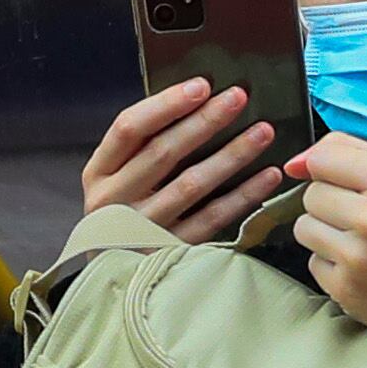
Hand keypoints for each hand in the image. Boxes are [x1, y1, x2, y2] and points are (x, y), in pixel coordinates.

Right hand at [84, 77, 283, 242]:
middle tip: (239, 97)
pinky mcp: (170, 252)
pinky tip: (267, 176)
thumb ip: (143, 148)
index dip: (166, 104)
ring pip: (192, 185)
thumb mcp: (117, 180)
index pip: (129, 128)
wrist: (116, 282)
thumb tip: (198, 102)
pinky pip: (212, 218)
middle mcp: (114, 201)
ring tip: (263, 131)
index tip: (201, 85)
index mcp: (99, 173)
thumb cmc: (123, 215)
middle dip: (205, 121)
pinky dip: (243, 196)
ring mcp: (142, 229)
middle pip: (163, 152)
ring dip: (231, 155)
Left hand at [283, 134, 366, 349]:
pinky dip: (334, 265)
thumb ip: (357, 157)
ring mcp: (358, 257)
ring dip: (327, 233)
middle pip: (311, 194)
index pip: (322, 156)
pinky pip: (314, 263)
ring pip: (305, 227)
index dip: (327, 168)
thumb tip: (295, 163)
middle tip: (366, 217)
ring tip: (364, 242)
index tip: (340, 179)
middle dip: (332, 203)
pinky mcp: (347, 290)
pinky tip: (366, 268)